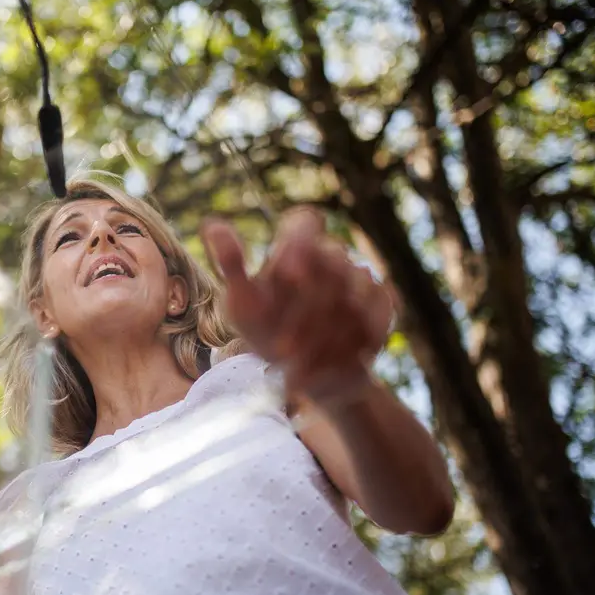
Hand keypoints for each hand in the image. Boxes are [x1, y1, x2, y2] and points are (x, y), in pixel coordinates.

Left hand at [201, 208, 393, 407]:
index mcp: (294, 248)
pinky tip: (329, 367)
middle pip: (334, 260)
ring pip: (356, 293)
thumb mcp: (242, 304)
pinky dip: (352, 345)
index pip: (306, 222)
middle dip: (306, 311)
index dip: (301, 244)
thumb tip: (213, 224)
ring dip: (325, 335)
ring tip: (298, 368)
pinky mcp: (381, 306)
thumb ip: (231, 265)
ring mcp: (361, 280)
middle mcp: (331, 257)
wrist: (303, 372)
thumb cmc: (265, 330)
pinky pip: (376, 316)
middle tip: (281, 349)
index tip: (288, 277)